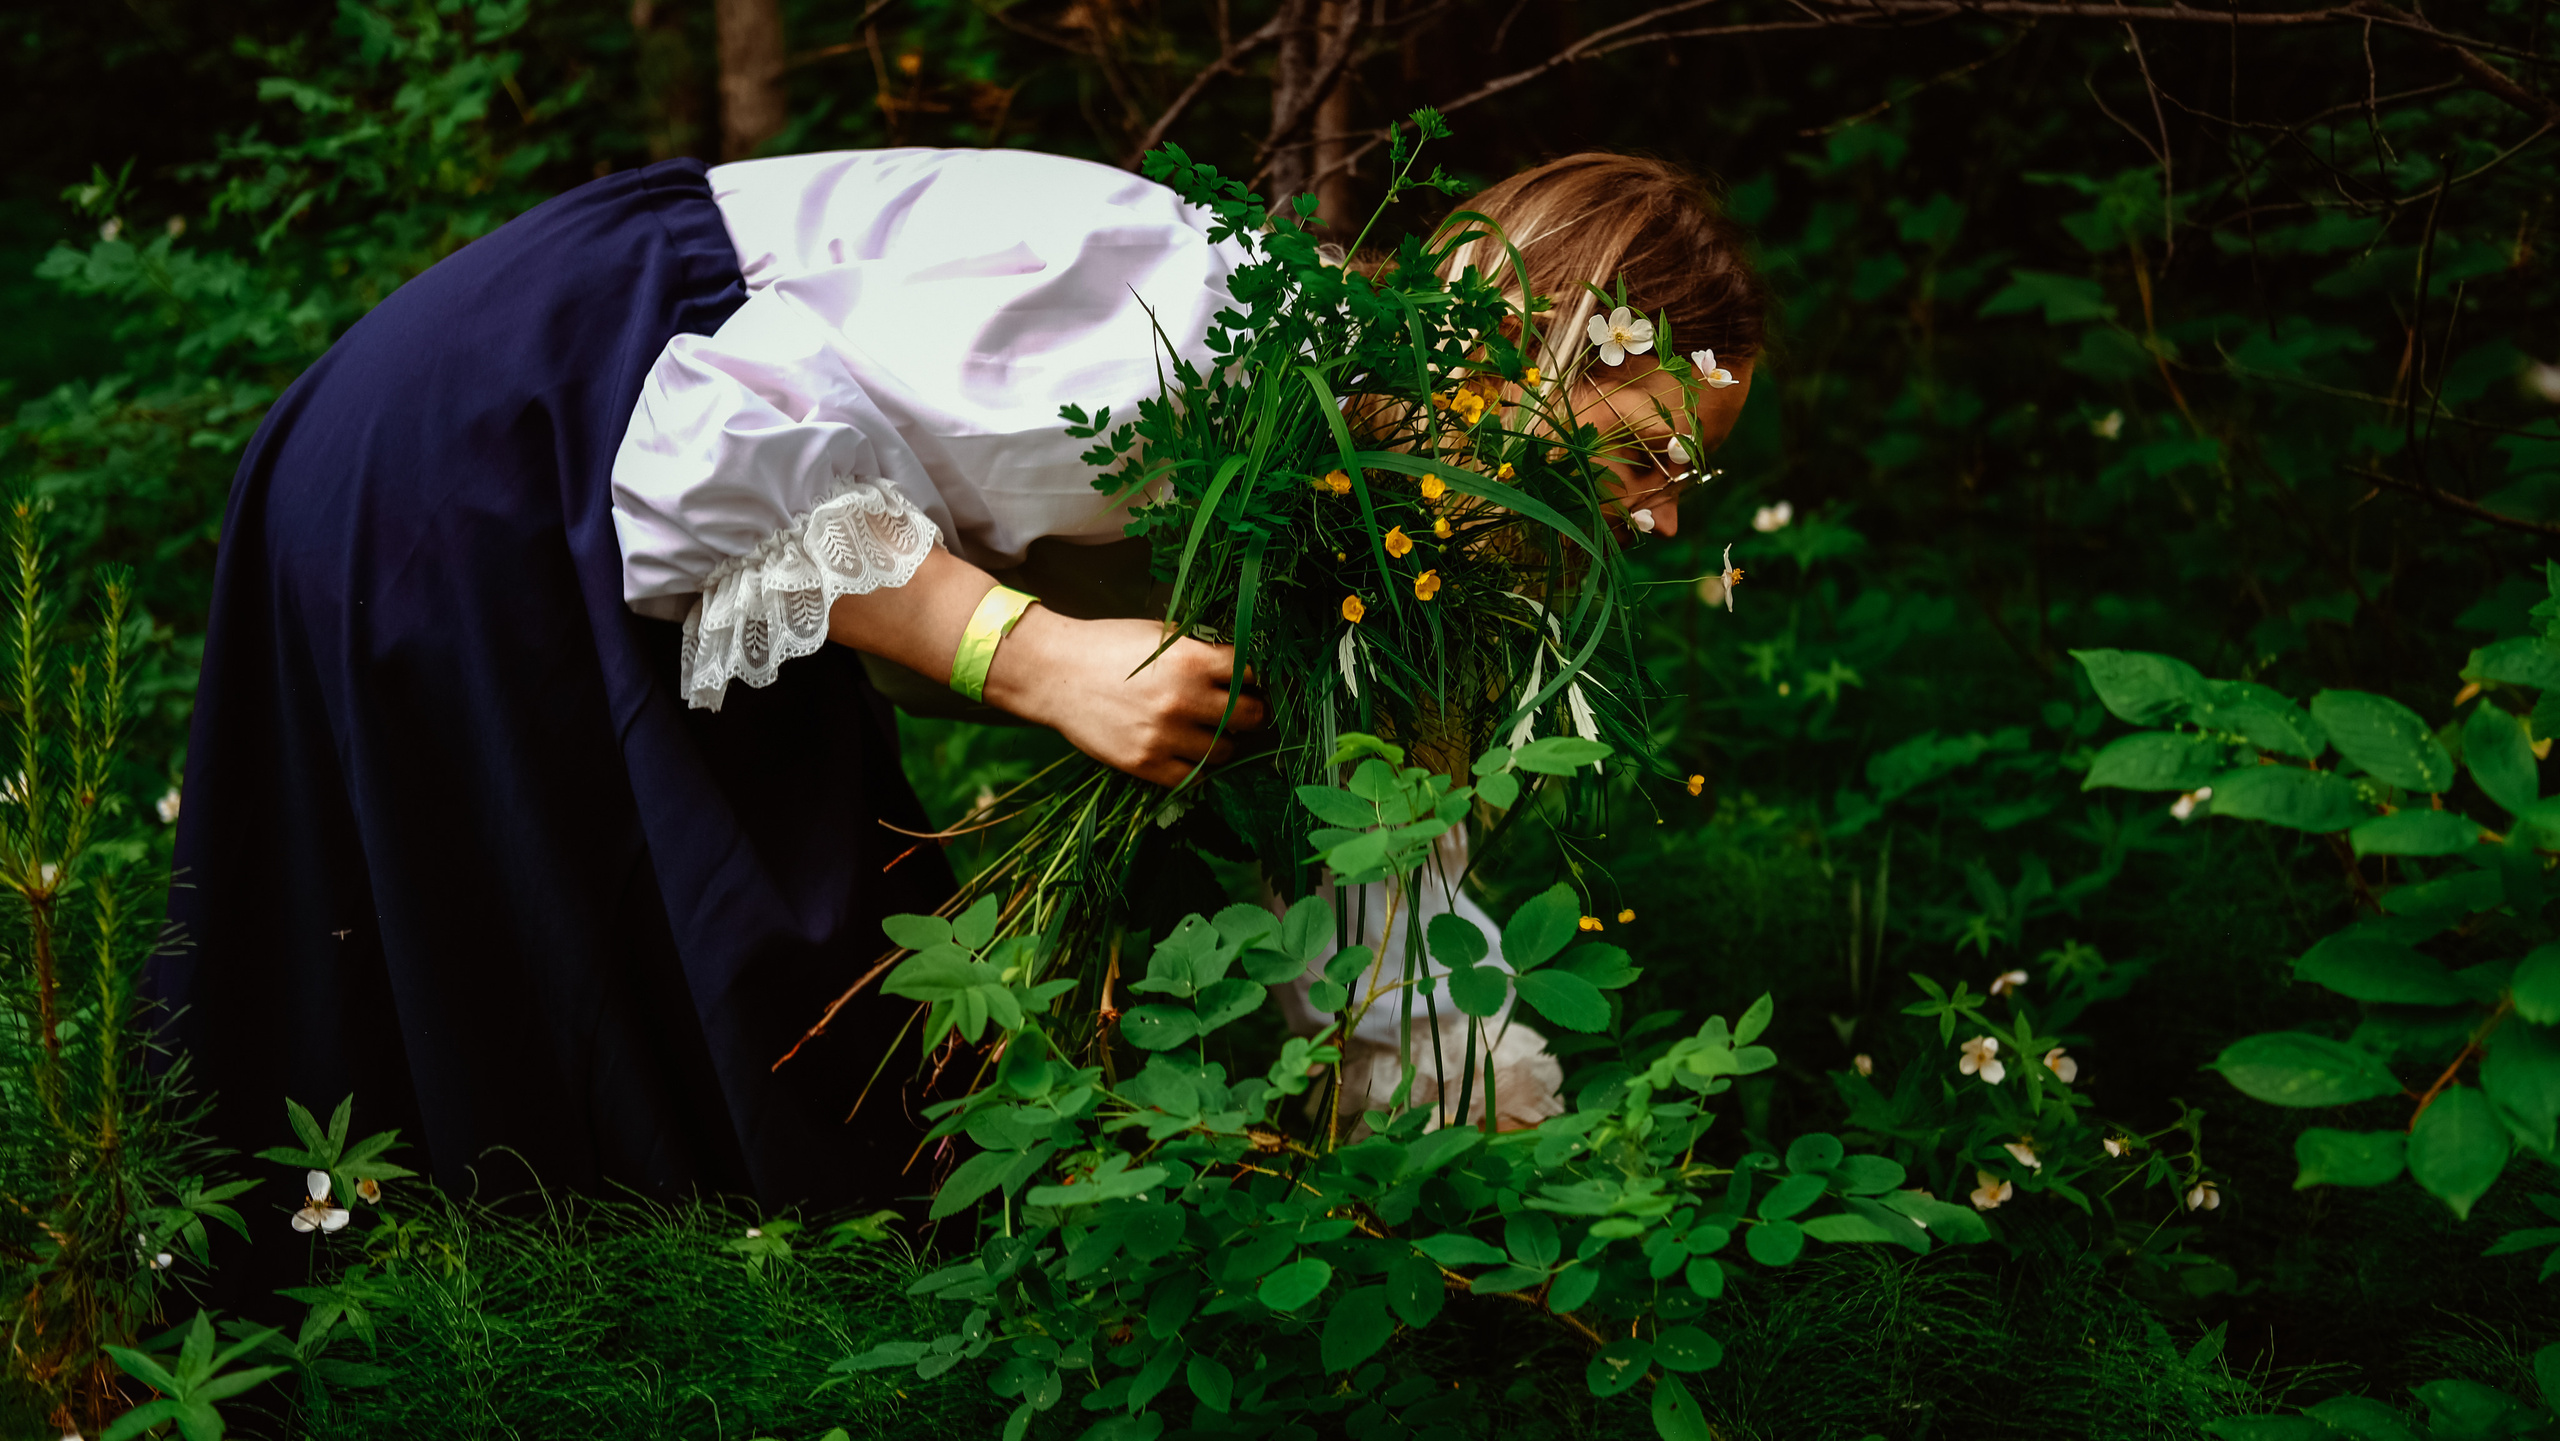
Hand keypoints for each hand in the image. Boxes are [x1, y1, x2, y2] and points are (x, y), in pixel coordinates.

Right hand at [984, 610, 1265, 786]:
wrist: (1055, 674)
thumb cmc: (1108, 646)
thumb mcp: (1160, 634)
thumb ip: (1199, 650)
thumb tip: (1240, 667)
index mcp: (1191, 660)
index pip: (1250, 674)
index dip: (1251, 678)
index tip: (1246, 682)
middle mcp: (1184, 699)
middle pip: (1249, 716)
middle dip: (1250, 712)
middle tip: (1241, 711)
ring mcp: (1165, 735)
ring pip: (1226, 751)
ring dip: (1225, 743)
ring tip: (1212, 733)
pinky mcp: (1145, 763)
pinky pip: (1193, 776)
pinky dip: (1198, 766)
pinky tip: (1190, 752)